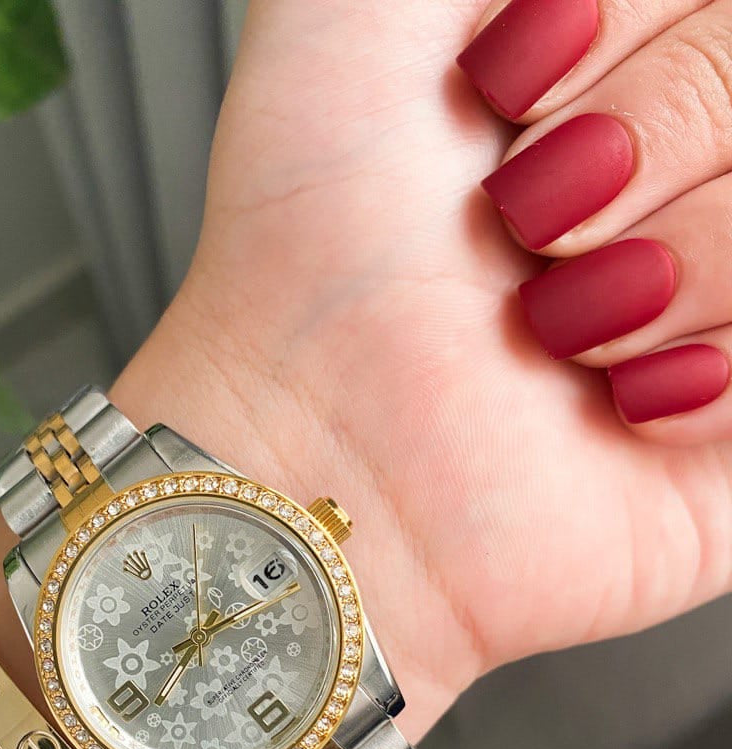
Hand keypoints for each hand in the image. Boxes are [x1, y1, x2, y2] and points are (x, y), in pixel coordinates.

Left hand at [114, 0, 731, 736]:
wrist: (321, 456)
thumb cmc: (307, 257)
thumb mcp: (344, 19)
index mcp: (594, 65)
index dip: (624, 17)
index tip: (501, 83)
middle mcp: (660, 170)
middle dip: (640, 133)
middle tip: (524, 222)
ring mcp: (709, 291)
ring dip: (674, 262)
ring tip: (557, 327)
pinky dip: (711, 364)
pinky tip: (620, 397)